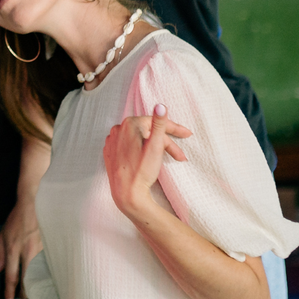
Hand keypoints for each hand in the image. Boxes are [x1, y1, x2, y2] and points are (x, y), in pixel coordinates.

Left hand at [0, 198, 42, 298]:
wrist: (34, 205)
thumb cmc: (17, 220)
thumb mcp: (3, 235)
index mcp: (13, 249)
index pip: (11, 275)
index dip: (9, 290)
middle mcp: (26, 252)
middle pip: (27, 279)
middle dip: (25, 292)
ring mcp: (40, 250)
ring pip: (38, 274)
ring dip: (36, 285)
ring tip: (34, 294)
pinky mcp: (49, 247)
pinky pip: (47, 265)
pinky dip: (46, 275)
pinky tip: (46, 282)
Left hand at [102, 104, 192, 218]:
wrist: (126, 193)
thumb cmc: (142, 171)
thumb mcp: (155, 146)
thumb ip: (159, 124)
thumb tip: (161, 106)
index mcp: (129, 124)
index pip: (156, 122)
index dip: (174, 129)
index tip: (188, 134)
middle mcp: (117, 129)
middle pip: (148, 132)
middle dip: (166, 142)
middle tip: (180, 155)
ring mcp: (112, 140)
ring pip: (139, 139)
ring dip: (154, 146)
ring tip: (168, 158)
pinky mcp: (110, 152)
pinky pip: (129, 146)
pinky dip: (140, 150)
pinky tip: (148, 158)